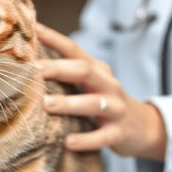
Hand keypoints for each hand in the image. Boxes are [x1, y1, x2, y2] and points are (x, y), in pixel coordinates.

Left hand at [36, 24, 166, 160]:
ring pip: (94, 103)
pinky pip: (103, 137)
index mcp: (96, 70)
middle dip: (59, 69)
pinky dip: (87, 139)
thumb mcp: (90, 82)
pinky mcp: (119, 132)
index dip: (53, 38)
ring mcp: (115, 108)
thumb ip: (66, 70)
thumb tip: (28, 60)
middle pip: (85, 71)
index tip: (32, 28)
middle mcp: (107, 84)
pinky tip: (69, 142)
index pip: (73, 49)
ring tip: (47, 104)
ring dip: (70, 103)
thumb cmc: (106, 100)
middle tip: (34, 70)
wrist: (143, 126)